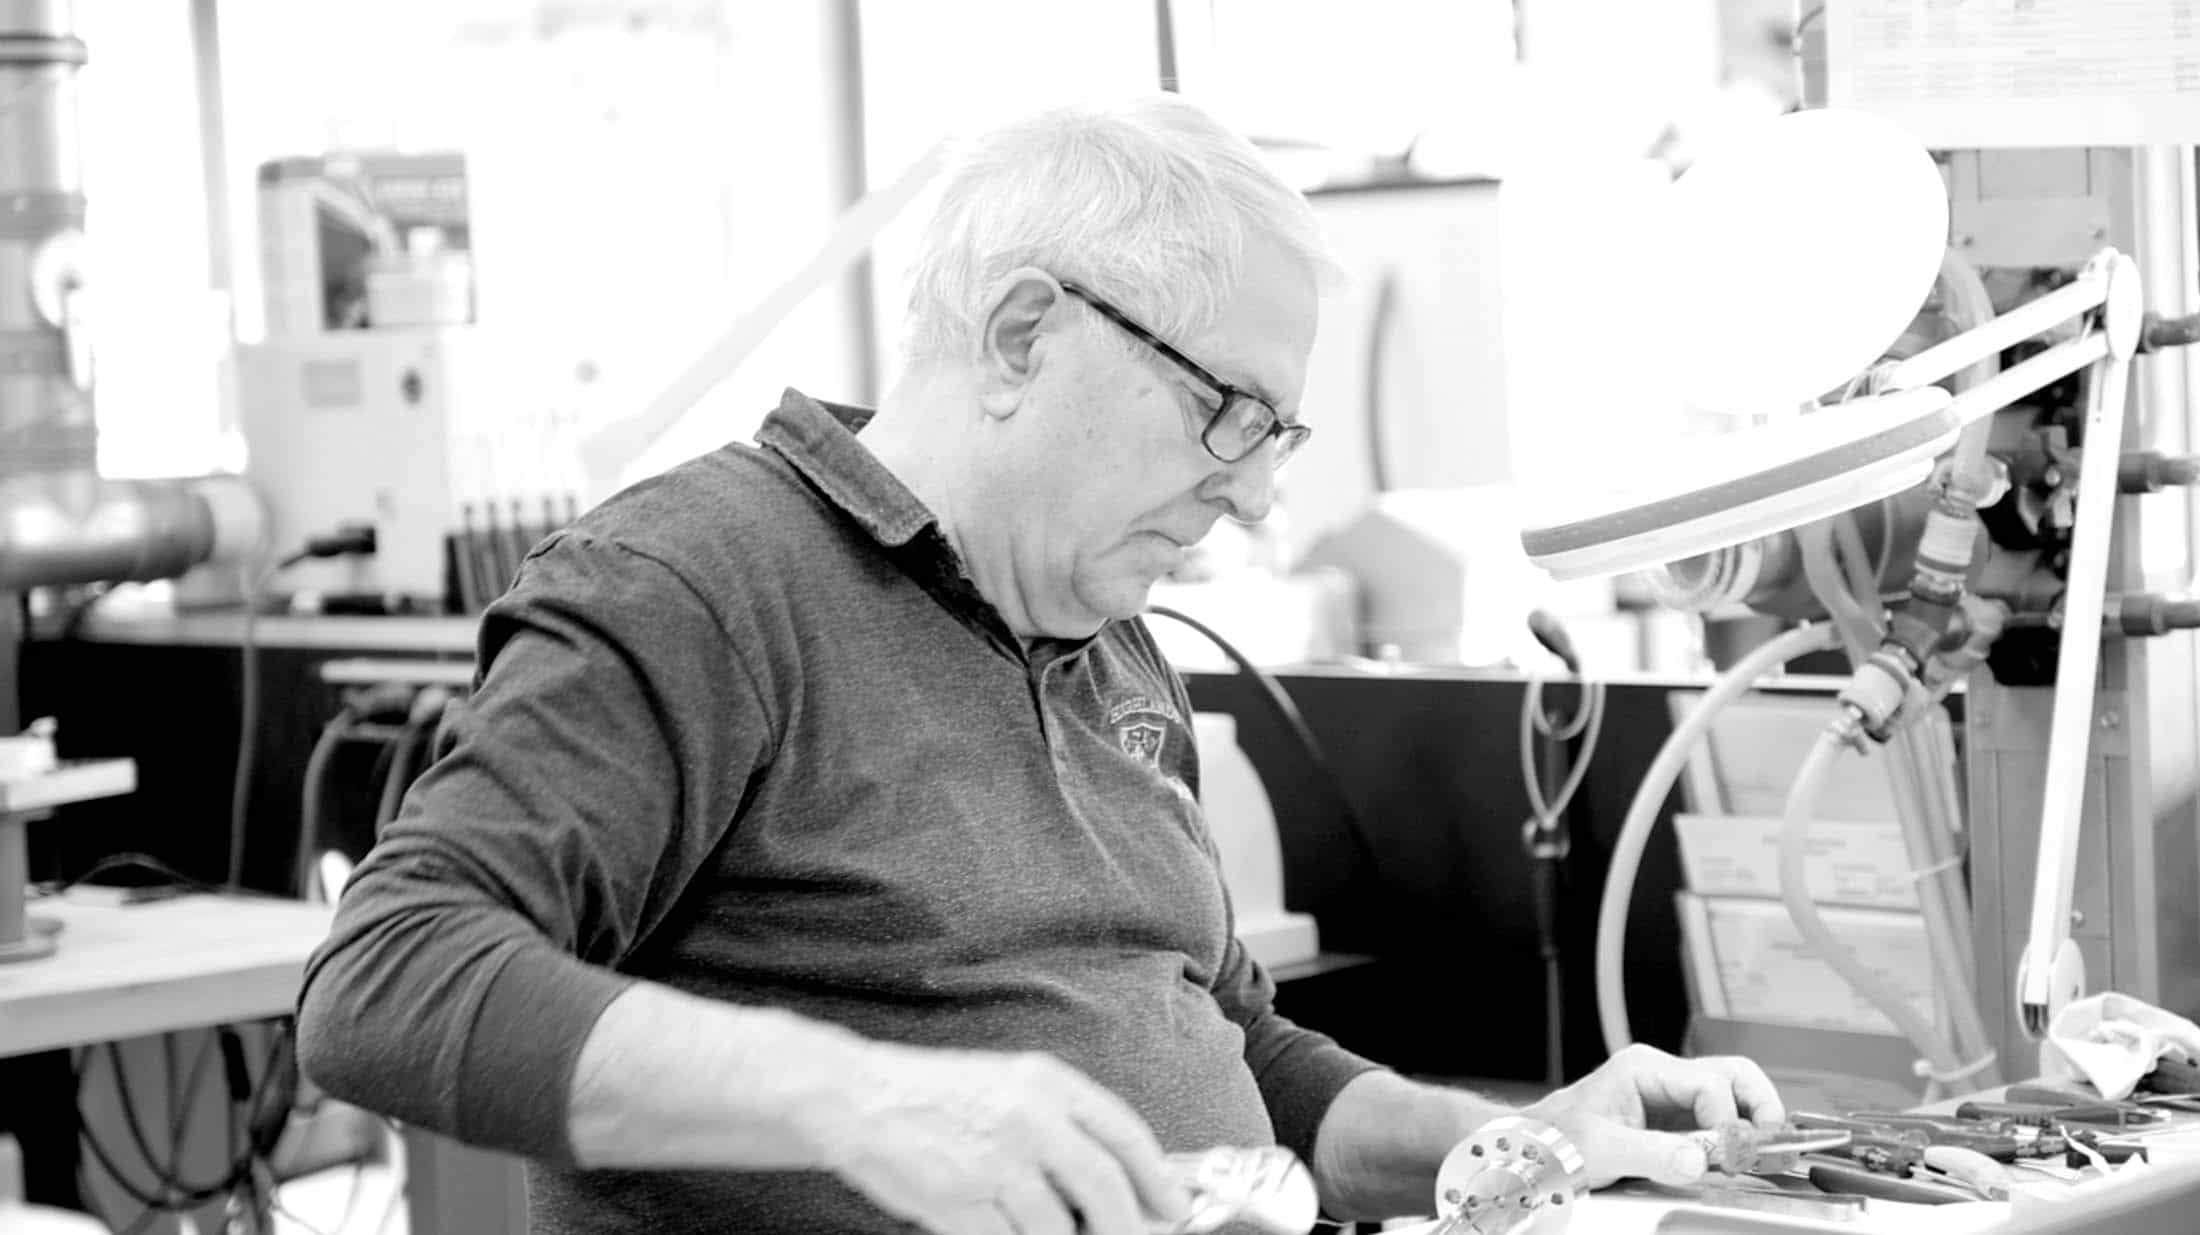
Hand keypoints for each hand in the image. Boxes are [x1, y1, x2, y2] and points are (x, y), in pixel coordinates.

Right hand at [814, 1041, 1191, 1234]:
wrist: (861, 1098)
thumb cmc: (943, 1096)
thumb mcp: (1012, 1087)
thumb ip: (1068, 1125)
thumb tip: (1128, 1183)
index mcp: (1046, 1082)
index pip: (1124, 1134)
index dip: (1158, 1180)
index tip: (1176, 1210)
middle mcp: (1027, 1117)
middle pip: (1104, 1189)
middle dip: (1126, 1228)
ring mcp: (992, 1160)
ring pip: (1058, 1229)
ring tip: (1042, 1227)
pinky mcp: (958, 1199)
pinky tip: (999, 1227)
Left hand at [1520, 1043, 1784, 1188]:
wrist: (1534, 1149)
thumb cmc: (1556, 1138)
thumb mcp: (1600, 1148)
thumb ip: (1651, 1154)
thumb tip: (1698, 1159)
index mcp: (1644, 1068)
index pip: (1709, 1083)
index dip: (1728, 1121)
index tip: (1732, 1155)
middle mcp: (1663, 1076)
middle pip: (1734, 1076)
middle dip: (1760, 1108)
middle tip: (1773, 1144)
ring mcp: (1672, 1099)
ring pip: (1734, 1097)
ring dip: (1752, 1124)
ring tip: (1760, 1155)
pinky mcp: (1675, 1124)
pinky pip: (1719, 1124)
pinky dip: (1736, 1141)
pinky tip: (1737, 1161)